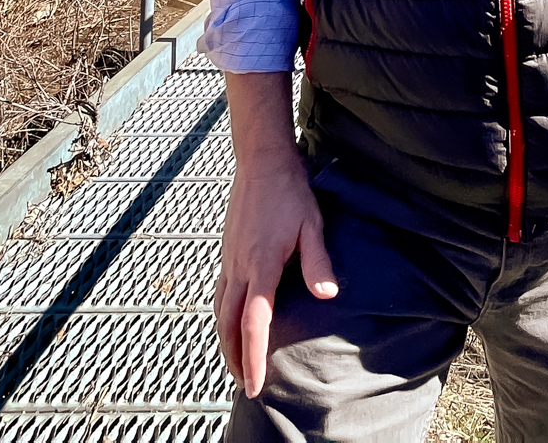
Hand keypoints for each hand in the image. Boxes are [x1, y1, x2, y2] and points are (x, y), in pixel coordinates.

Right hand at [215, 71, 336, 397]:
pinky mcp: (227, 253)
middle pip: (229, 326)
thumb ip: (318, 262)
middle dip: (236, 359)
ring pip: (220, 313)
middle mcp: (239, 268)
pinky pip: (220, 295)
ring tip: (237, 365)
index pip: (254, 323)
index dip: (255, 356)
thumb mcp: (312, 225)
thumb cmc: (290, 192)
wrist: (260, 161)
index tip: (257, 383)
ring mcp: (229, 261)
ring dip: (227, 342)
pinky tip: (231, 326)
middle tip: (247, 386)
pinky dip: (223, 319)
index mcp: (261, 266)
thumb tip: (327, 295)